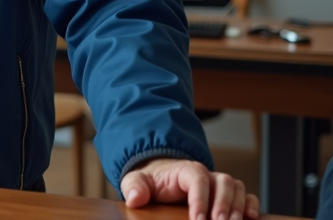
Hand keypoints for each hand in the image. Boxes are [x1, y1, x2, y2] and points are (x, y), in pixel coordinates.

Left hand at [121, 157, 258, 219]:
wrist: (162, 177)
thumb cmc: (152, 181)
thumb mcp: (137, 181)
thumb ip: (134, 187)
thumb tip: (134, 198)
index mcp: (185, 170)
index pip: (197, 179)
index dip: (200, 200)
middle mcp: (207, 175)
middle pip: (224, 182)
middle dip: (223, 204)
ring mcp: (219, 185)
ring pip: (237, 188)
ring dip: (237, 207)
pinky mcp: (228, 196)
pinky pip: (247, 195)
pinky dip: (252, 205)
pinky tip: (251, 218)